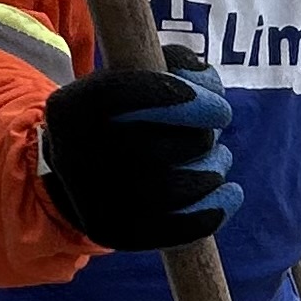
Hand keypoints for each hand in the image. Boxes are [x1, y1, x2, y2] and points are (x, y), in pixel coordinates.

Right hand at [41, 57, 240, 253]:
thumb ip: (175, 65)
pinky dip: (215, 209)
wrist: (77, 175)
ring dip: (213, 170)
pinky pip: (178, 229)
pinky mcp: (118, 235)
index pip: (121, 95)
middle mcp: (75, 158)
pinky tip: (229, 193)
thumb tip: (207, 83)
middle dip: (203, 137)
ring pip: (176, 188)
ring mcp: (95, 203)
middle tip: (213, 133)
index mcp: (70, 110)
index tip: (215, 104)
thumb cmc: (119, 118)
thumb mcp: (133, 79)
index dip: (174, 96)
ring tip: (218, 160)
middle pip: (158, 147)